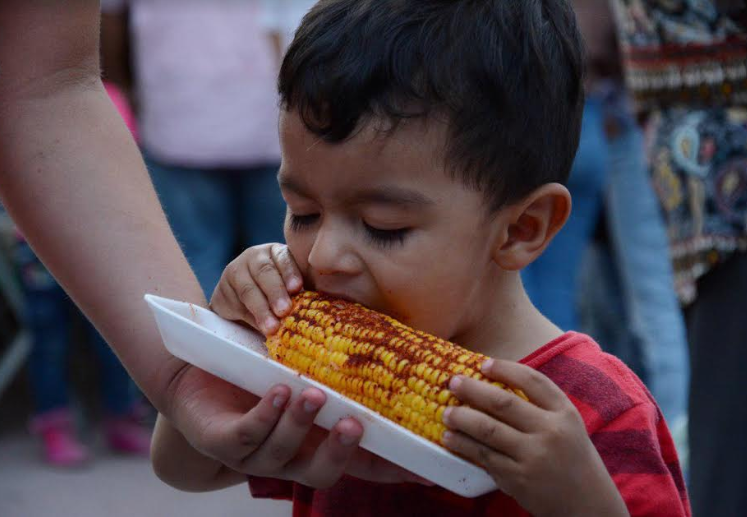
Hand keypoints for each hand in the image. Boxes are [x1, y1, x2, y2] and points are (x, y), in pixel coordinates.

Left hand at [166, 364, 423, 488]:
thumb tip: (393, 355)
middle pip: (321, 471)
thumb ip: (340, 374)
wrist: (194, 378)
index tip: (428, 472)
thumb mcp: (305, 373)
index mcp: (314, 445)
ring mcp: (253, 454)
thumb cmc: (258, 374)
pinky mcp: (221, 440)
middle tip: (356, 425)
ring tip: (313, 393)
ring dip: (299, 423)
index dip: (391, 471)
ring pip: (281, 451)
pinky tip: (278, 391)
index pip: (359, 465)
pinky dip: (265, 414)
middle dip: (339, 450)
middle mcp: (288, 458)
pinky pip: (245, 433)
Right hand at [210, 243, 302, 334]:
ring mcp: (235, 272)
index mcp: (276, 252)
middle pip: (264, 272)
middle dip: (275, 292)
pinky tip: (259, 327)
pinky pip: (235, 304)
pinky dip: (249, 318)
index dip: (290, 272)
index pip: (283, 257)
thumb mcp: (290, 287)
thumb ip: (299, 293)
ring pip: (248, 290)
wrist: (243, 300)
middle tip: (285, 310)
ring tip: (272, 327)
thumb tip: (316, 312)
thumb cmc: (278, 293)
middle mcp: (254, 257)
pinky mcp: (222, 290)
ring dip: (261, 310)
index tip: (297, 288)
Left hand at [442, 359, 627, 516]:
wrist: (587, 505)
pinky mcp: (518, 479)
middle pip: (503, 403)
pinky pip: (484, 457)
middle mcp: (550, 432)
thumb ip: (539, 405)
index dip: (505, 369)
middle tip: (453, 382)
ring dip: (461, 419)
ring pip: (488, 430)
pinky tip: (450, 439)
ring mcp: (533, 457)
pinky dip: (464, 446)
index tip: (483, 363)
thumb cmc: (570, 457)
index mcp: (564, 413)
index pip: (533, 381)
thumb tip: (492, 381)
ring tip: (446, 412)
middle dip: (473, 390)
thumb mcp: (567, 424)